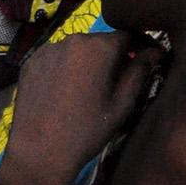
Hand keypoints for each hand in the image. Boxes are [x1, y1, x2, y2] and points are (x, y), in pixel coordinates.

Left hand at [2, 33, 160, 184]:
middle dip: (112, 56)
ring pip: (76, 49)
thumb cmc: (88, 129)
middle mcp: (71, 39)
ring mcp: (47, 49)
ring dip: (87, 61)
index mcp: (98, 47)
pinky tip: (65, 90)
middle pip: (100, 41)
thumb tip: (154, 51)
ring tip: (89, 88)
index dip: (139, 46)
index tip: (147, 59)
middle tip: (118, 80)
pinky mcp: (31, 61)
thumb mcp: (122, 103)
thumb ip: (139, 71)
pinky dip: (65, 67)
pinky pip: (56, 57)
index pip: (127, 34)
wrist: (40, 149)